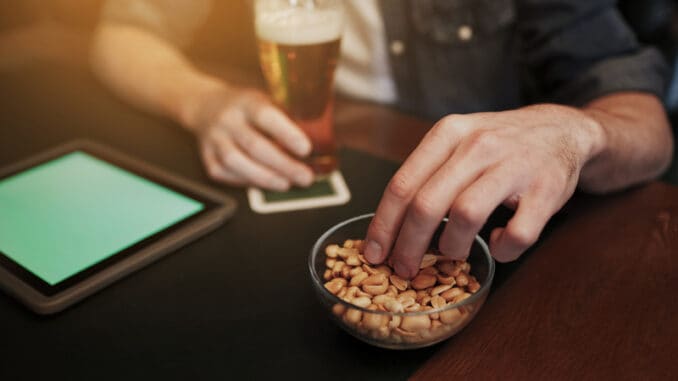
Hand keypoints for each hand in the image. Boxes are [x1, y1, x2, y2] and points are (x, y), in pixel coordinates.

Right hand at [189, 87, 313, 190]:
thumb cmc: (246, 107)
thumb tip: (319, 140)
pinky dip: (246, 181)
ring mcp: (214, 138)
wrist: (205, 106)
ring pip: (236, 162)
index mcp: (247, 102)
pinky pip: (225, 173)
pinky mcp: (207, 157)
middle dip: (283, 165)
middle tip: (305, 177)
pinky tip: (263, 183)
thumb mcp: (265, 100)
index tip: (306, 149)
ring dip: (264, 177)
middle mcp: (228, 119)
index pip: (266, 116)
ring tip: (286, 184)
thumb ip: (286, 116)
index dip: (287, 133)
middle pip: (255, 145)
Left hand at [363, 104, 603, 277]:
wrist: (562, 130)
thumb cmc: (499, 145)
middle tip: (404, 268)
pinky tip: (499, 243)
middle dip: (408, 245)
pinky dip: (503, 249)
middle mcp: (478, 144)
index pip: (402, 184)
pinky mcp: (546, 190)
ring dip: (452, 246)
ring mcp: (514, 165)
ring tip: (453, 253)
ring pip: (465, 216)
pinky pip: (517, 234)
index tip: (374, 253)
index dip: (383, 224)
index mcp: (449, 133)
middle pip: (426, 204)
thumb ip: (427, 174)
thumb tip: (389, 225)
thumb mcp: (457, 142)